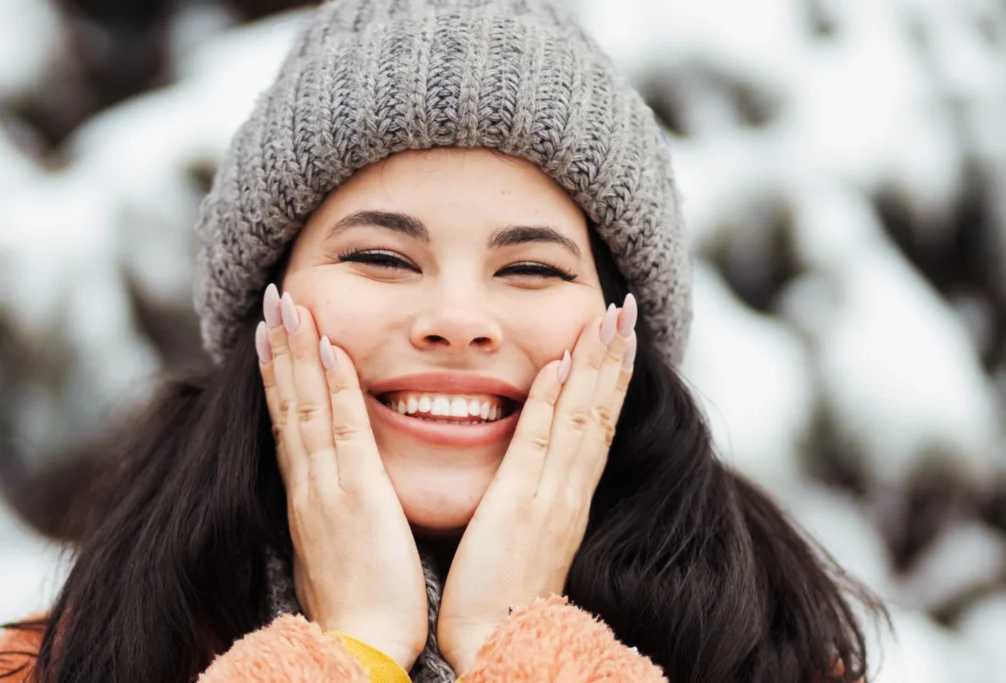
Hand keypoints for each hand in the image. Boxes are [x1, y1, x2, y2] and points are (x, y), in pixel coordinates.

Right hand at [257, 284, 428, 671]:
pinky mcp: (356, 497)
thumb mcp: (339, 549)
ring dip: (299, 352)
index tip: (274, 334)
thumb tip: (335, 498)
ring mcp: (327, 487)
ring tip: (290, 305)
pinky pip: (343, 432)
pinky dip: (334, 389)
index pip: (289, 423)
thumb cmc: (360, 602)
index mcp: (309, 495)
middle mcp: (309, 484)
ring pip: (306, 406)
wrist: (360, 646)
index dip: (280, 376)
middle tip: (273, 298)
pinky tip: (333, 350)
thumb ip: (335, 514)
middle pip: (288, 404)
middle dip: (280, 348)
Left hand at [436, 295, 637, 674]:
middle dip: (615, 356)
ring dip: (598, 364)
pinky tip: (560, 362)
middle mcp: (569, 491)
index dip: (609, 378)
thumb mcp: (524, 537)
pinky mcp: (521, 508)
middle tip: (627, 306)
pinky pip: (541, 443)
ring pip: (583, 417)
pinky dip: (555, 401)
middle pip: (600, 411)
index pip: (595, 424)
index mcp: (567, 497)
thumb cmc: (501, 597)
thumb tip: (537, 464)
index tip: (617, 334)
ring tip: (611, 317)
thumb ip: (532, 495)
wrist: (496, 646)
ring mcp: (551, 498)